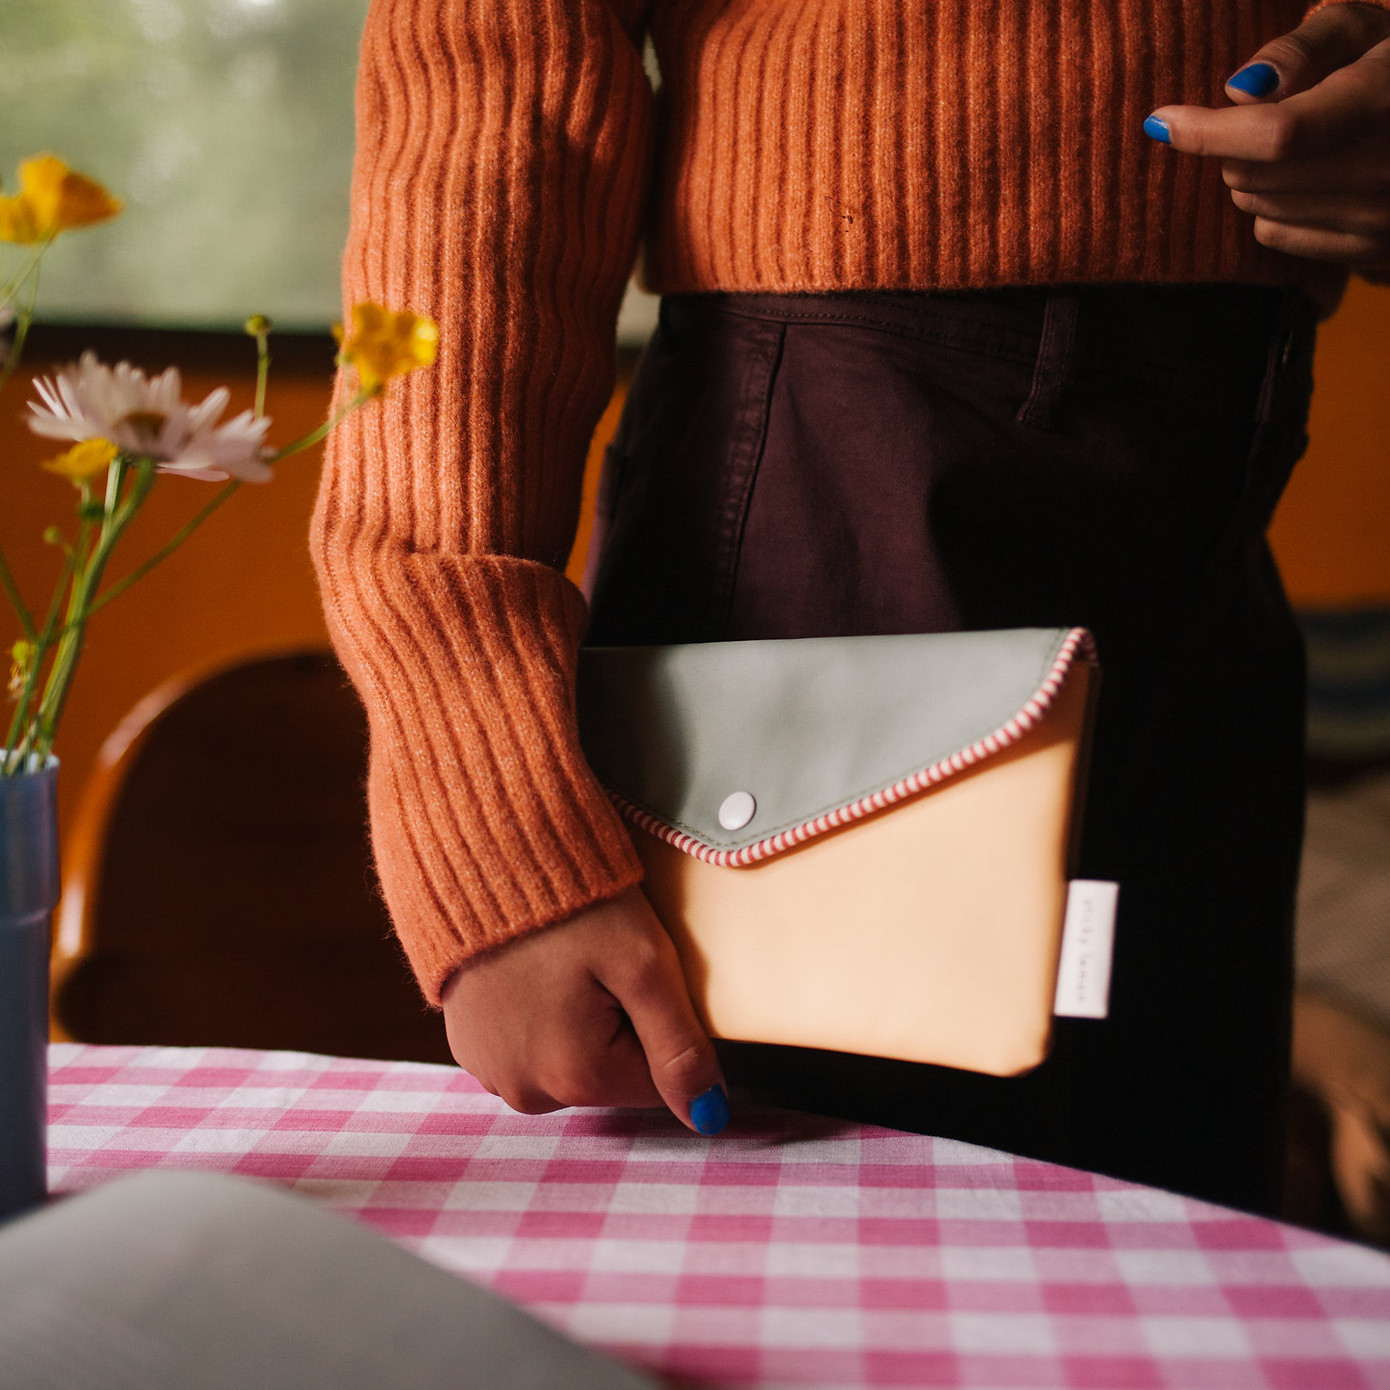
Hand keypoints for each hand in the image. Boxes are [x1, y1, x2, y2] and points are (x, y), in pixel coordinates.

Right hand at [440, 887, 729, 1133]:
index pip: (655, 1080)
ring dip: (574, 1024)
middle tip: (596, 964)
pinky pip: (525, 1049)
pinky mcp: (466, 1048)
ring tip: (560, 964)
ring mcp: (489, 1072)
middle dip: (615, 1026)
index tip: (631, 975)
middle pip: (608, 1074)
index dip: (655, 1023)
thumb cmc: (574, 906)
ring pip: (568, 1063)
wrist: (487, 858)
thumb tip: (708, 1116)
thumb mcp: (646, 966)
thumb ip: (681, 1048)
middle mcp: (527, 1092)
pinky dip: (535, 1018)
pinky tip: (530, 973)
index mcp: (578, 1078)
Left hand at [1145, 2, 1389, 267]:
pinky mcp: (1368, 252)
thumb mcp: (1360, 29)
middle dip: (1236, 145)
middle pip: (1254, 174)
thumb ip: (1301, 48)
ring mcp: (1380, 219)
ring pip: (1256, 207)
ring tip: (1298, 145)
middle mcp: (1387, 167)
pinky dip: (1273, 208)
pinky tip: (1311, 179)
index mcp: (1386, 99)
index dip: (1210, 130)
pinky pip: (1274, 235)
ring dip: (1254, 176)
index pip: (1279, 133)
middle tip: (1267, 116)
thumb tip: (1238, 92)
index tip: (1161, 121)